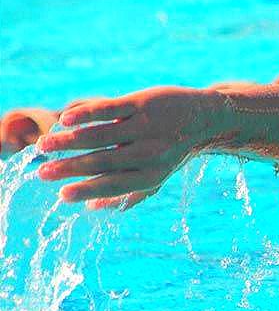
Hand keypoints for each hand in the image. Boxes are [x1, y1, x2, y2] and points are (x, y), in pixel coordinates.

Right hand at [37, 86, 221, 209]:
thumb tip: (92, 208)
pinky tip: (65, 120)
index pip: (113, 185)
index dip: (86, 191)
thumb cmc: (173, 151)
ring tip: (43, 146)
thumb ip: (128, 194)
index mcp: (152, 174)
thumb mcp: (157, 176)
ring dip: (68, 141)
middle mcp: (150, 152)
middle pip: (102, 162)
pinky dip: (86, 114)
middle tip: (41, 173)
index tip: (61, 195)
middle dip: (69, 169)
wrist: (206, 118)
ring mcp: (147, 126)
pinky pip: (111, 109)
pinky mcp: (143, 102)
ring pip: (100, 135)